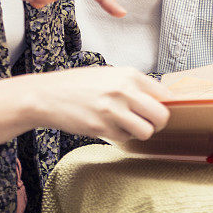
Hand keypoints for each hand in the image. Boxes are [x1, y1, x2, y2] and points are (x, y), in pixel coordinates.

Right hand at [31, 66, 172, 141]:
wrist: (48, 95)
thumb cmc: (79, 85)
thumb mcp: (110, 75)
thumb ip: (133, 85)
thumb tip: (159, 99)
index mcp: (129, 74)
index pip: (164, 94)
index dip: (164, 105)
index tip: (159, 110)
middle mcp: (124, 90)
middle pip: (161, 116)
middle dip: (158, 123)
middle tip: (148, 123)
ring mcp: (113, 110)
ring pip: (146, 131)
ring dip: (140, 132)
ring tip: (127, 125)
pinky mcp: (102, 128)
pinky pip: (125, 138)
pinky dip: (121, 136)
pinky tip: (109, 126)